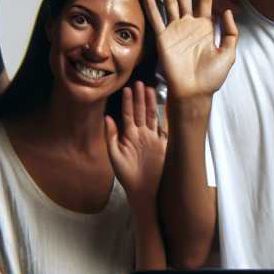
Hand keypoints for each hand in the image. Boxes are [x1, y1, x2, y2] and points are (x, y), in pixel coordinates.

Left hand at [105, 81, 165, 201]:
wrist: (143, 191)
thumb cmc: (126, 175)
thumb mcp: (115, 156)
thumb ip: (111, 137)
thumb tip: (107, 118)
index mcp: (128, 136)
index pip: (128, 114)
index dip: (128, 102)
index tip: (127, 88)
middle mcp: (141, 135)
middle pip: (141, 112)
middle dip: (140, 97)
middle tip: (139, 82)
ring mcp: (153, 138)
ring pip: (152, 116)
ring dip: (151, 103)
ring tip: (149, 89)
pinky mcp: (163, 144)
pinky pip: (164, 127)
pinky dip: (165, 116)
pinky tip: (165, 105)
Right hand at [147, 0, 239, 101]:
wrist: (195, 93)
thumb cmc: (212, 77)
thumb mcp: (229, 53)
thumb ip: (231, 32)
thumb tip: (226, 11)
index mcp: (205, 26)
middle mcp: (189, 24)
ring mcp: (175, 30)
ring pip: (170, 1)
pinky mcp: (163, 39)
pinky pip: (157, 19)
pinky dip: (152, 6)